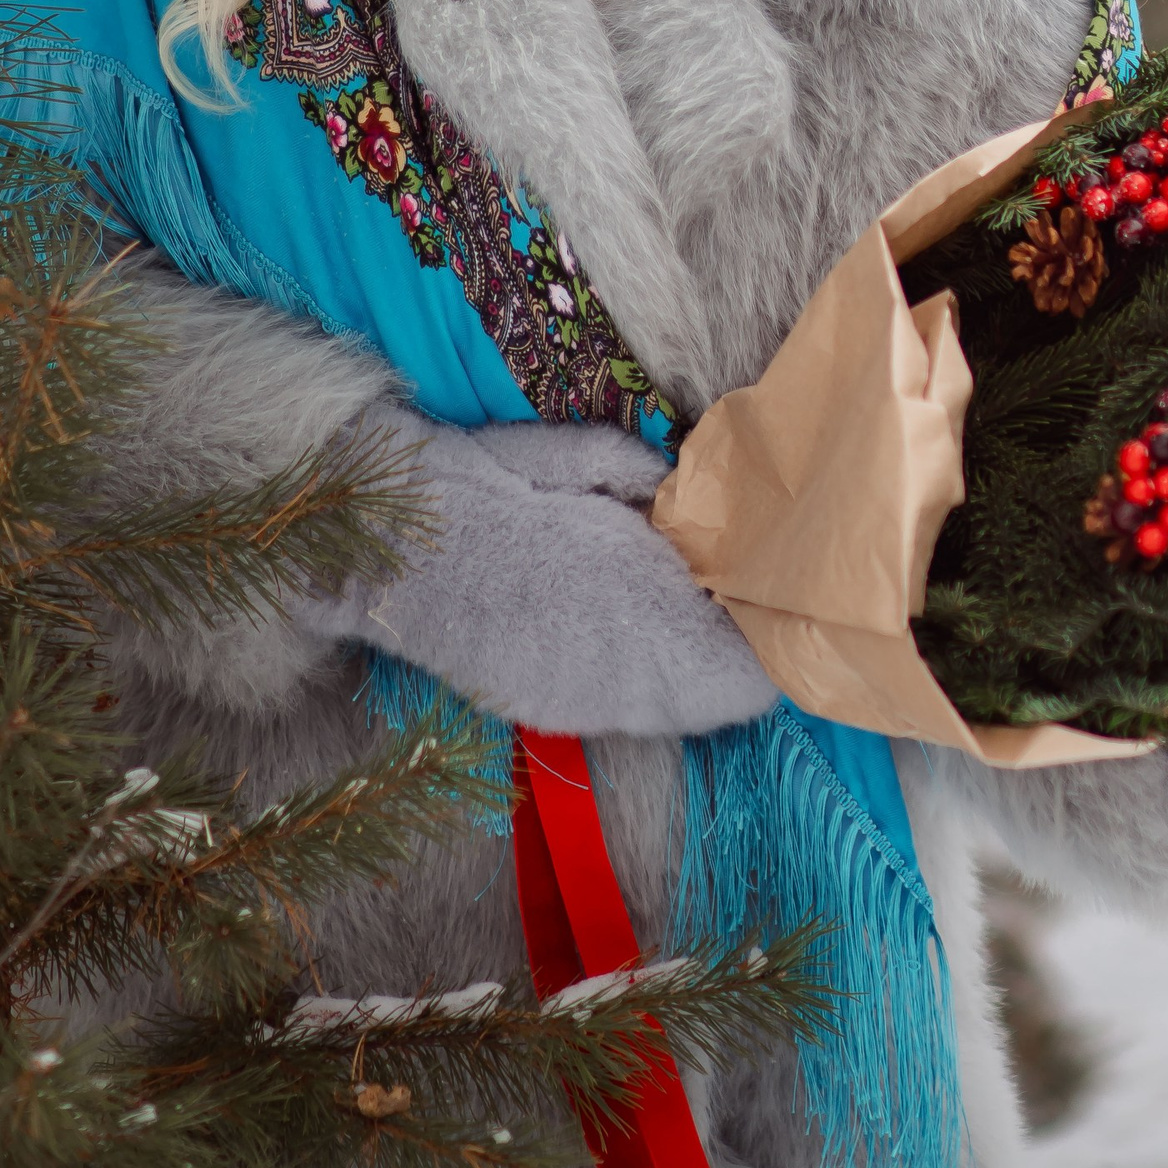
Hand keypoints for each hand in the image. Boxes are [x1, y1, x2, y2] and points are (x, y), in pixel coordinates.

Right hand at [316, 407, 779, 738]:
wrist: (388, 543)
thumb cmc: (487, 484)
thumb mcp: (577, 455)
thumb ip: (645, 478)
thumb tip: (693, 490)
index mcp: (637, 596)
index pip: (744, 661)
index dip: (771, 634)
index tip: (779, 593)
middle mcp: (618, 669)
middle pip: (722, 698)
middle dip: (744, 657)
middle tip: (747, 605)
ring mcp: (579, 701)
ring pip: (677, 712)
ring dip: (700, 675)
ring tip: (698, 619)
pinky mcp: (546, 710)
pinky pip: (626, 711)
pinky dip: (649, 684)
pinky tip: (637, 640)